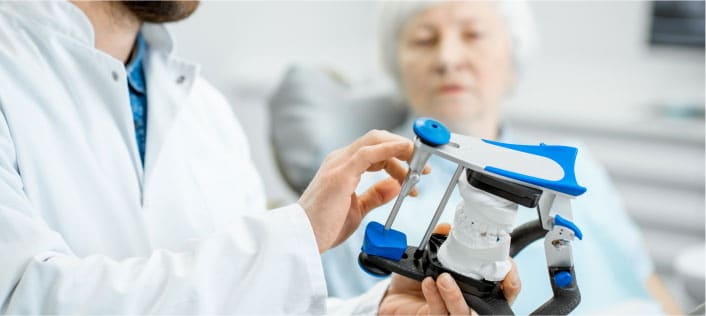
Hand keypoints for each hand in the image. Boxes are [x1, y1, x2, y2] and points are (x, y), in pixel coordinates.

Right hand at [297, 130, 427, 252]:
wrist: (302, 238)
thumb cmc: (323, 227)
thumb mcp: (357, 209)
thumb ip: (375, 195)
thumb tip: (395, 186)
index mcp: (343, 167)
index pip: (375, 151)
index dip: (398, 157)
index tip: (416, 173)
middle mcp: (340, 160)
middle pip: (377, 140)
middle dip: (403, 149)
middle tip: (422, 167)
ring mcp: (339, 163)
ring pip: (375, 140)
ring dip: (401, 149)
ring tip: (418, 165)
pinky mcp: (340, 173)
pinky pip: (369, 152)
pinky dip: (390, 149)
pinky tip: (405, 151)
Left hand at [378, 225, 520, 314]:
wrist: (395, 298)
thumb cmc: (418, 281)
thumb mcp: (431, 258)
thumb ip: (441, 243)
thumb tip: (447, 227)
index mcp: (476, 291)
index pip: (504, 290)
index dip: (511, 281)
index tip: (507, 266)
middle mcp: (469, 305)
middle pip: (492, 306)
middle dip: (494, 291)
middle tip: (485, 272)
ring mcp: (452, 314)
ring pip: (463, 313)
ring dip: (456, 295)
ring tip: (444, 278)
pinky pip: (438, 311)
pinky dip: (434, 296)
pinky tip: (428, 283)